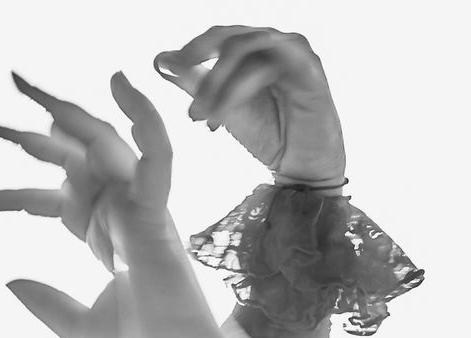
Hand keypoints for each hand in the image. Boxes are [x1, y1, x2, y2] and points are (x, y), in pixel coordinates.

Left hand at [0, 74, 255, 337]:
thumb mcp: (78, 330)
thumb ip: (46, 302)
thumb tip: (8, 281)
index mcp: (108, 241)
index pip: (60, 200)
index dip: (19, 193)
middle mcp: (124, 219)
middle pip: (76, 163)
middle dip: (32, 136)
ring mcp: (142, 215)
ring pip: (106, 149)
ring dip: (69, 117)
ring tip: (27, 88)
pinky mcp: (159, 218)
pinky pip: (157, 159)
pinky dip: (146, 122)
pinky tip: (124, 88)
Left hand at [152, 26, 344, 184]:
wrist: (301, 169)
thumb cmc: (268, 134)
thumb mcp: (222, 105)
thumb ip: (194, 82)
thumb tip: (161, 60)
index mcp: (256, 46)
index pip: (219, 36)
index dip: (192, 48)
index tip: (167, 67)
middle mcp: (275, 42)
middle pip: (230, 40)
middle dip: (204, 74)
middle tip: (191, 110)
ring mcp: (294, 50)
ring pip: (245, 50)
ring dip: (219, 85)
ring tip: (206, 119)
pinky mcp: (309, 67)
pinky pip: (268, 67)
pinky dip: (240, 89)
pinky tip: (224, 115)